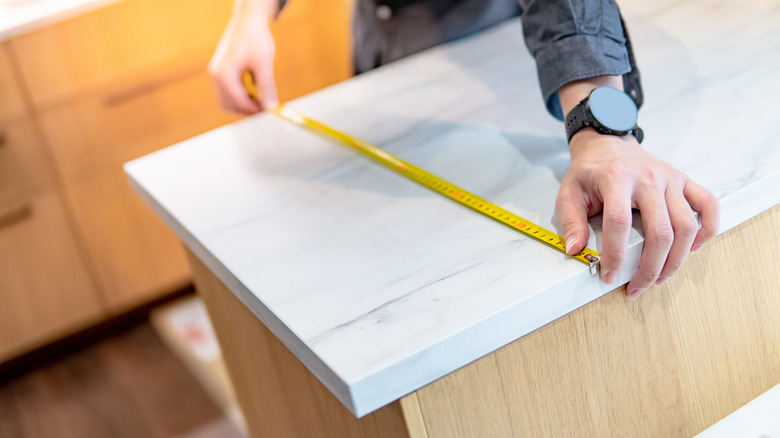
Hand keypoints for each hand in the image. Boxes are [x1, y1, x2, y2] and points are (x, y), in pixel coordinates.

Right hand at [208, 10, 277, 113]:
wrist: (247, 21)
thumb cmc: (254, 37)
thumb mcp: (264, 64)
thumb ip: (266, 87)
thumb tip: (271, 107)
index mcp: (223, 73)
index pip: (237, 101)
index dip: (254, 109)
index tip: (269, 111)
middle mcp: (215, 75)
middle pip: (229, 105)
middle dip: (247, 109)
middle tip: (265, 107)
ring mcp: (216, 74)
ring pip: (228, 100)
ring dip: (244, 103)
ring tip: (261, 96)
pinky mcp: (220, 72)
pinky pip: (229, 91)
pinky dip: (241, 95)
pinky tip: (254, 87)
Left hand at [557, 128, 719, 298]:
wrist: (608, 144)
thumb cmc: (589, 172)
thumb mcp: (568, 193)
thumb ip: (570, 222)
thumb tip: (575, 250)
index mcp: (617, 179)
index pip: (619, 223)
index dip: (615, 254)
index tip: (609, 276)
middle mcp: (649, 178)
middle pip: (660, 231)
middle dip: (650, 268)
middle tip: (637, 288)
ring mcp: (670, 179)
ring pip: (686, 226)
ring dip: (676, 260)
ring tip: (659, 278)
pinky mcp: (684, 181)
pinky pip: (708, 205)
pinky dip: (707, 230)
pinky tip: (693, 249)